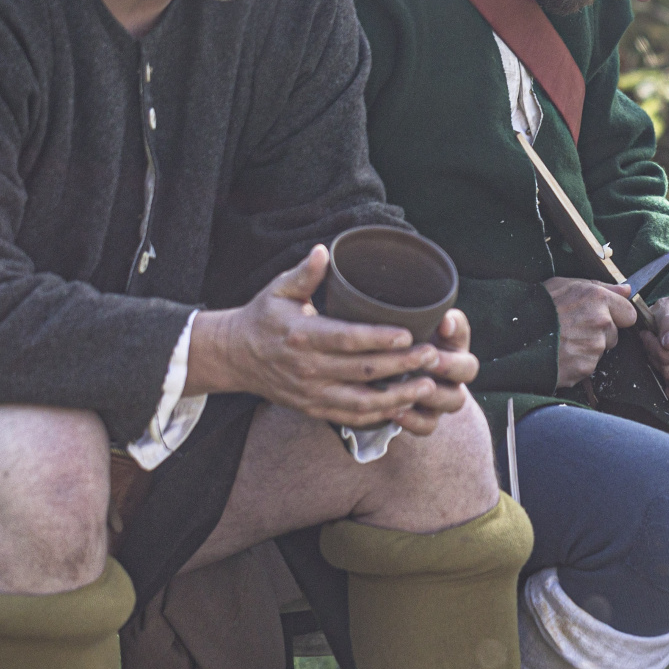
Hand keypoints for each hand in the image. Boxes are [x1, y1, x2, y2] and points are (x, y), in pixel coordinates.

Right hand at [188, 246, 478, 433]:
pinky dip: (380, 416)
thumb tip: (324, 251)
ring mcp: (311, 393)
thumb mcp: (278, 290)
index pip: (346, 339)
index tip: (409, 333)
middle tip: (432, 355)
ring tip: (426, 385)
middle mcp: (308, 368)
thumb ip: (305, 273)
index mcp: (301, 336)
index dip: (379, 338)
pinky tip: (404, 406)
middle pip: (362, 370)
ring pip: (362, 402)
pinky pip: (352, 418)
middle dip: (401, 365)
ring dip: (397, 396)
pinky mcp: (314, 409)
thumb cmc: (264, 317)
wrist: (236, 357)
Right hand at [545, 277, 638, 388]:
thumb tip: (626, 290)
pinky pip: (587, 366)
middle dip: (599, 334)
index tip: (602, 316)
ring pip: (600, 350)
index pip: (628, 313)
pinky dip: (577, 363)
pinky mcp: (585, 367)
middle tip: (573, 329)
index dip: (616, 315)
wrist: (513, 336)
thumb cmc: (537, 307)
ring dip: (587, 348)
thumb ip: (599, 287)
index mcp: (597, 299)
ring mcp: (594, 347)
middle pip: (614, 334)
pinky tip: (560, 354)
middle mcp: (601, 322)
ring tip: (563, 341)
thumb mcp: (565, 285)